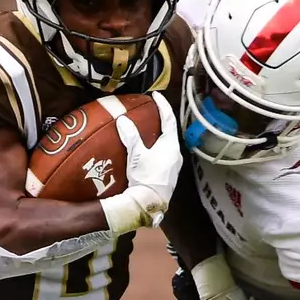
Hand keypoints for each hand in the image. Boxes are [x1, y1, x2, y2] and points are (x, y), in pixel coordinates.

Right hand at [103, 94, 182, 234]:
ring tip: (147, 131)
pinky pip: (164, 157)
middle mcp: (176, 155)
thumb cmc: (146, 178)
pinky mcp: (168, 176)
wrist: (149, 204)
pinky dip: (156, 150)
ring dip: (158, 137)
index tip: (156, 95)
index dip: (163, 106)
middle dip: (161, 122)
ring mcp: (173, 167)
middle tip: (151, 113)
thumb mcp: (137, 155)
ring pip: (167, 146)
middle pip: (170, 133)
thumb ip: (131, 136)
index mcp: (171, 146)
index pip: (169, 120)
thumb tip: (122, 119)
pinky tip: (147, 152)